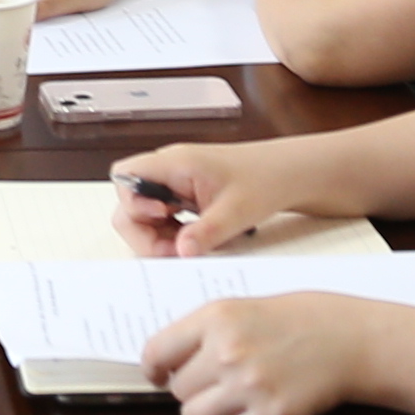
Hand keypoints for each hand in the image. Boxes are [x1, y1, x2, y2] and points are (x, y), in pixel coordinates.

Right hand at [104, 144, 272, 255]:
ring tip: (188, 245)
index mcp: (176, 162)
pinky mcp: (182, 195)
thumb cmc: (265, 179)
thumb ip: (206, 232)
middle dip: (144, 231)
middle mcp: (169, 170)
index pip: (126, 175)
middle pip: (130, 201)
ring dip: (157, 235)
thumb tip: (180, 251)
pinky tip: (194, 239)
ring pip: (143, 213)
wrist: (288, 173)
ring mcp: (174, 183)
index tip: (162, 218)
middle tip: (174, 248)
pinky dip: (171, 234)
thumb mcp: (237, 211)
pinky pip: (161, 218)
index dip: (134, 203)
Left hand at [145, 291, 383, 414]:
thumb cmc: (297, 320)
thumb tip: (163, 363)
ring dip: (212, 411)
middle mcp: (228, 352)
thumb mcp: (243, 307)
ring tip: (238, 395)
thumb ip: (203, 332)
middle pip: (177, 391)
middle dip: (193, 389)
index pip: (155, 353)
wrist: (350, 339)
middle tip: (219, 380)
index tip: (160, 375)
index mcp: (216, 317)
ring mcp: (249, 388)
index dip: (154, 369)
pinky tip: (262, 406)